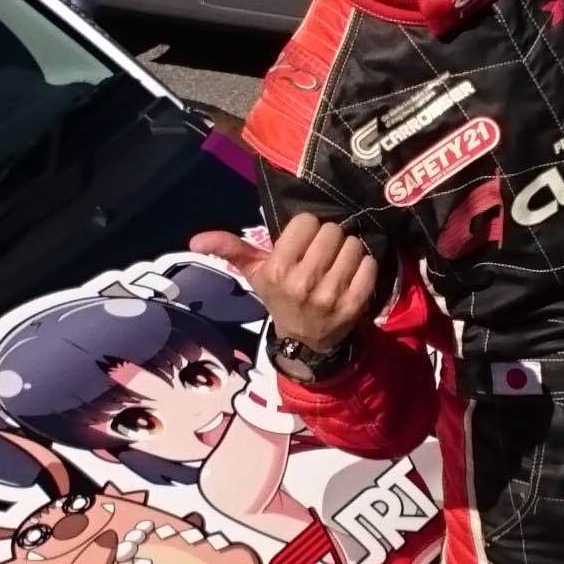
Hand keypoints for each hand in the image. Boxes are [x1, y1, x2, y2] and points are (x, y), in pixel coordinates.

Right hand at [191, 215, 378, 351]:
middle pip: (331, 231)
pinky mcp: (355, 305)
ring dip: (348, 251)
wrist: (304, 342)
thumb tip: (194, 240)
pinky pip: (369, 265)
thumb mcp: (253, 274)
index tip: (302, 244)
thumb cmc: (279, 297)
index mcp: (277, 269)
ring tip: (336, 265)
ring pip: (352, 245)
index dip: (306, 230)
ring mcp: (330, 295)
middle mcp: (302, 282)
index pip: (306, 221)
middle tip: (321, 255)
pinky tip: (351, 276)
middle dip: (328, 239)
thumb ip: (229, 249)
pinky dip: (364, 266)